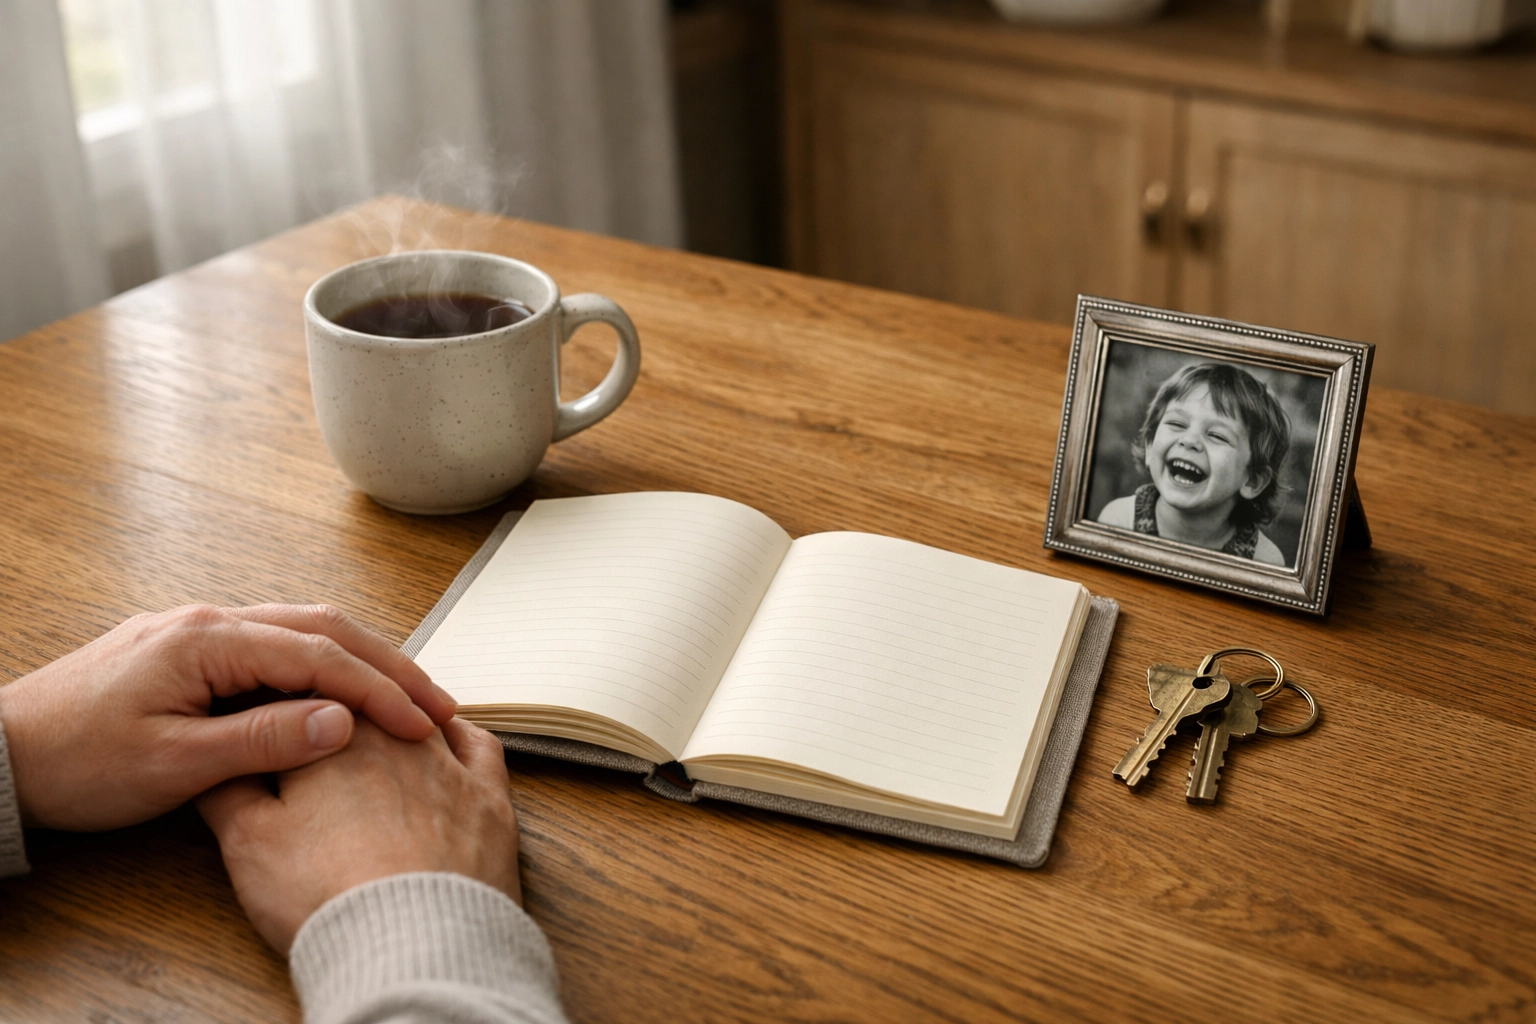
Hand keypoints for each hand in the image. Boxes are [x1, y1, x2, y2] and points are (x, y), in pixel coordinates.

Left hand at [0, 604, 455, 829]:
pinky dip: (324, 663)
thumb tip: (343, 721)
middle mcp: (211, 620)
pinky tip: (342, 690)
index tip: (423, 725)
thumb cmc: (76, 762)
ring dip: (361, 660)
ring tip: (406, 696)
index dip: (381, 692)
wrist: (1, 755)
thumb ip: (265, 739)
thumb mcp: (176, 765)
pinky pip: (276, 643)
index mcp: (209, 639)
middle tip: (438, 703)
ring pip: (304, 629)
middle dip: (389, 664)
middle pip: (325, 628)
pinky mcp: (191, 649)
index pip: (322, 657)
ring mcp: (200, 629)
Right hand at [198, 718, 519, 954]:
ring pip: (420, 717)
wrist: (409, 942)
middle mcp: (396, 733)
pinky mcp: (488, 797)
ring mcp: (449, 763)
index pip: (303, 693)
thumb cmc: (323, 892)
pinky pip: (479, 746)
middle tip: (318, 736)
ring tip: (374, 738)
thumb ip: (226, 787)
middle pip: (365, 703)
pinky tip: (447, 740)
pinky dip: (460, 737)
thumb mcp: (247, 841)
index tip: (269, 715)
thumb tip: (215, 759)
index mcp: (333, 731)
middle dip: (338, 712)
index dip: (282, 704)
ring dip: (398, 718)